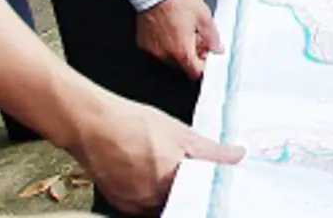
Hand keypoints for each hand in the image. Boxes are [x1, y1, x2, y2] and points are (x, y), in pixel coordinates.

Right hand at [70, 91, 243, 214]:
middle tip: (192, 177)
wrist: (94, 125)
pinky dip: (150, 195)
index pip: (200, 199)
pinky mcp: (119, 203)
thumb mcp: (182, 133)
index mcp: (172, 183)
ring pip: (161, 206)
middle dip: (190, 193)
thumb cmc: (135, 125)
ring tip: (167, 171)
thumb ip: (212, 150)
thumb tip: (238, 156)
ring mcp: (134, 205)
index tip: (219, 187)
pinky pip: (142, 207)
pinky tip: (150, 175)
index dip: (209, 193)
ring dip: (170, 194)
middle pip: (180, 204)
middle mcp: (152, 200)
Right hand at [136, 0, 221, 79]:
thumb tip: (218, 48)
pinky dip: (165, 43)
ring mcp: (152, 49)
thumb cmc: (178, 1)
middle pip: (182, 65)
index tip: (204, 54)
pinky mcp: (143, 42)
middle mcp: (165, 53)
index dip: (202, 65)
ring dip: (178, 49)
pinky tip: (170, 28)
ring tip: (183, 30)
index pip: (194, 72)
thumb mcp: (203, 17)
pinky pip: (157, 49)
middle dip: (191, 54)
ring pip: (169, 57)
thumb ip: (213, 37)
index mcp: (181, 50)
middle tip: (196, 37)